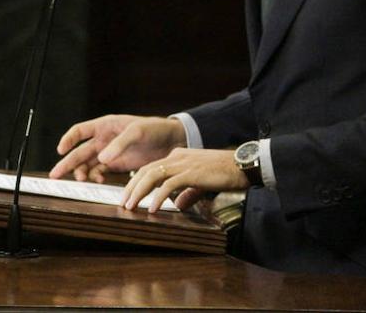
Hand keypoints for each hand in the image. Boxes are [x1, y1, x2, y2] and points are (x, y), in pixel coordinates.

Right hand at [50, 114, 185, 182]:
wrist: (171, 141)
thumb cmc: (154, 129)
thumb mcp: (137, 132)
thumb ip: (119, 144)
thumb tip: (102, 158)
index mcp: (105, 125)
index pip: (80, 131)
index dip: (68, 140)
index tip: (60, 150)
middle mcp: (104, 139)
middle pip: (80, 151)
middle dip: (67, 163)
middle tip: (55, 175)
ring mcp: (109, 153)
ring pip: (88, 164)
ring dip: (81, 172)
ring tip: (81, 179)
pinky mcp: (117, 165)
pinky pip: (100, 172)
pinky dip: (96, 177)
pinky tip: (98, 180)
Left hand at [121, 148, 246, 212]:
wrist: (242, 164)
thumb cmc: (224, 173)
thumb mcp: (201, 184)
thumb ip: (188, 193)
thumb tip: (178, 205)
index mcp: (177, 157)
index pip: (150, 168)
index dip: (137, 182)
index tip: (128, 197)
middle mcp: (177, 157)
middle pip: (146, 171)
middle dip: (131, 188)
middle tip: (123, 204)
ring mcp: (184, 164)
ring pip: (153, 175)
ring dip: (139, 192)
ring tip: (131, 206)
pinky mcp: (192, 172)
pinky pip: (169, 185)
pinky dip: (158, 197)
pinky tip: (153, 208)